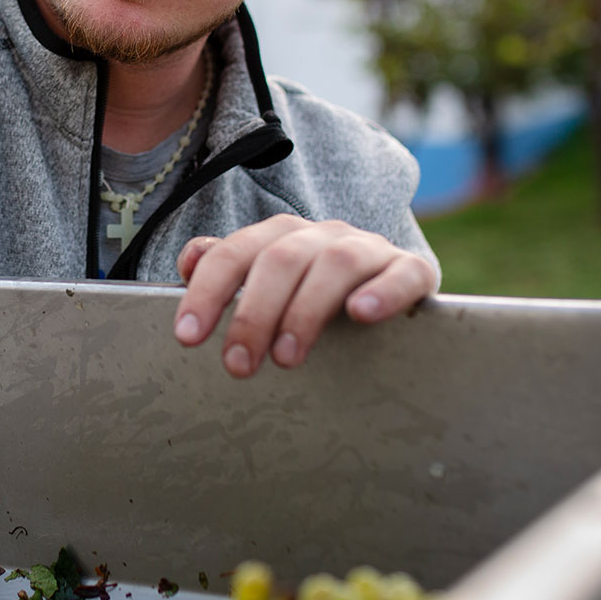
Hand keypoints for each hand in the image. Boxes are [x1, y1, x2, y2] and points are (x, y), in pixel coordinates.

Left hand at [172, 217, 436, 377]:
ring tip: (287, 357)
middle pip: (281, 260)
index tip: (187, 336)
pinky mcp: (413, 270)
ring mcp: (369, 249)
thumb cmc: (316, 293)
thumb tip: (189, 262)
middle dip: (253, 314)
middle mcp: (322, 235)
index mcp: (281, 236)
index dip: (207, 292)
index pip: (234, 254)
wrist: (392, 286)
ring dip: (306, 310)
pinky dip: (383, 291)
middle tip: (238, 364)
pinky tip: (361, 314)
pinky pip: (402, 273)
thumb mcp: (269, 280)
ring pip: (335, 264)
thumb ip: (228, 268)